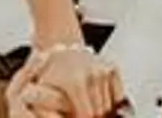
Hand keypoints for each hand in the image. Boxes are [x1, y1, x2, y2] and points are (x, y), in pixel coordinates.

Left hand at [11, 44, 125, 116]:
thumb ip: (53, 110)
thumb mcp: (43, 91)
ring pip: (109, 105)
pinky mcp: (111, 68)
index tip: (75, 116)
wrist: (58, 49)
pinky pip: (118, 95)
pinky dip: (110, 100)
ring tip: (85, 104)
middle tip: (80, 110)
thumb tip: (62, 117)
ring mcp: (103, 70)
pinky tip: (97, 98)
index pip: (86, 115)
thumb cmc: (51, 72)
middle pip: (99, 111)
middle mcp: (92, 75)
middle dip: (91, 115)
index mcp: (74, 83)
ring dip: (100, 109)